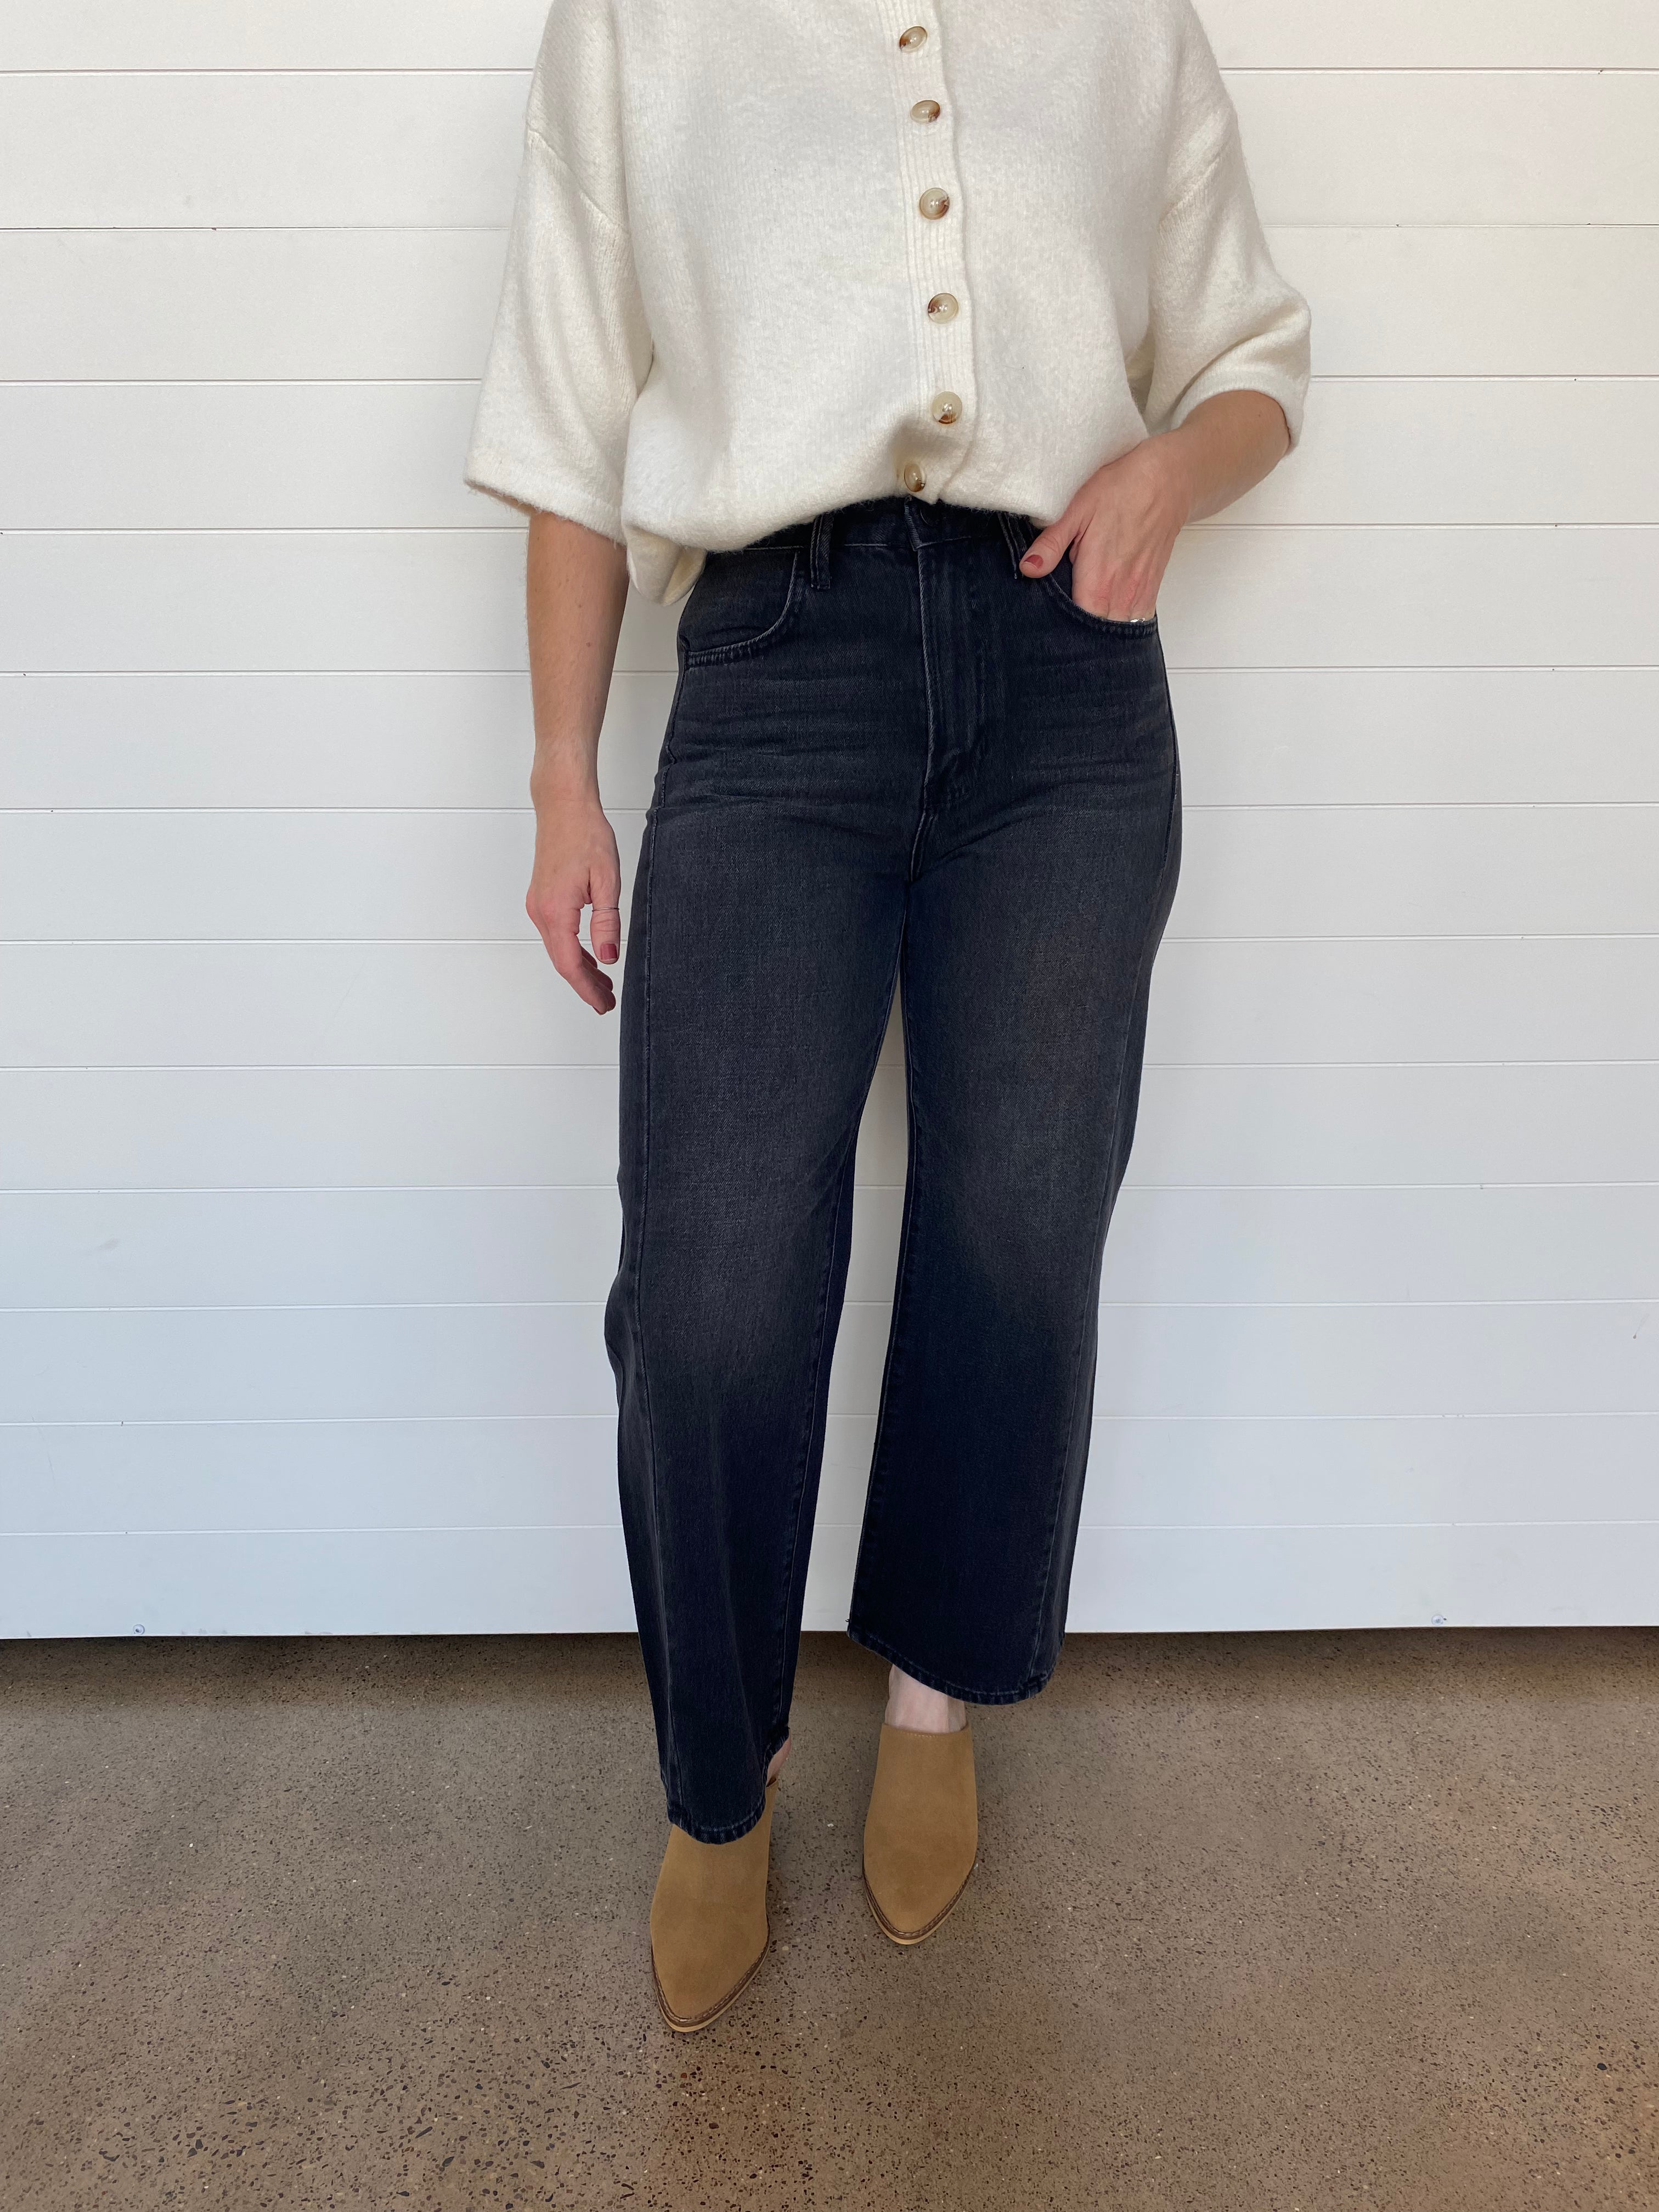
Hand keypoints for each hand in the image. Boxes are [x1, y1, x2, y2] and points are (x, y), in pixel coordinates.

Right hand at [525, 785, 622, 1014]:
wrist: (563, 805)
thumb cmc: (585, 834)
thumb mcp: (606, 880)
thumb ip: (606, 922)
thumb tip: (608, 958)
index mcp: (556, 911)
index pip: (570, 964)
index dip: (587, 989)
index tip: (603, 1005)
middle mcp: (541, 911)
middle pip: (562, 961)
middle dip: (584, 984)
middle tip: (607, 1001)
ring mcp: (538, 905)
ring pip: (558, 949)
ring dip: (579, 968)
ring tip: (603, 983)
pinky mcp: (541, 897)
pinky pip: (556, 934)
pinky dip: (572, 949)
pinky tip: (590, 955)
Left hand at [1018, 434, 1194, 619]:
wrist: (1166, 482)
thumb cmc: (1121, 492)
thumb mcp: (1076, 511)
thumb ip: (1051, 545)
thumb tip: (1028, 568)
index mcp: (1098, 582)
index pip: (1075, 628)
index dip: (1060, 633)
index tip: (1046, 626)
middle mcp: (1121, 596)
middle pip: (1096, 637)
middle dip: (1078, 637)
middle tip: (1060, 626)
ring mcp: (1138, 596)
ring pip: (1116, 632)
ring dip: (1100, 632)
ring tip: (1083, 624)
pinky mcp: (1151, 591)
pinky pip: (1135, 622)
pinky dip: (1119, 623)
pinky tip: (1105, 614)